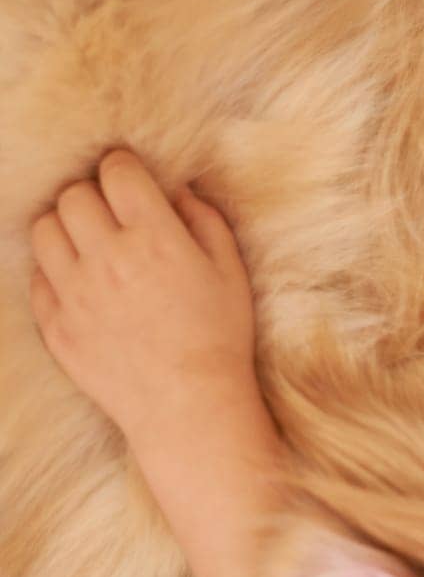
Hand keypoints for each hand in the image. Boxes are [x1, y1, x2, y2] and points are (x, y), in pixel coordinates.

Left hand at [30, 149, 261, 452]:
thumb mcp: (231, 274)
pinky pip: (37, 277)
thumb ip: (205, 221)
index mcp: (154, 240)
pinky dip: (55, 272)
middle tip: (113, 216)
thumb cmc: (220, 340)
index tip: (132, 181)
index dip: (124, 168)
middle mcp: (107, 259)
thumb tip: (177, 190)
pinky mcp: (56, 325)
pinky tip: (83, 284)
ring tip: (90, 245)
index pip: (116, 172)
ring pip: (44, 229)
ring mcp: (75, 294)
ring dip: (66, 228)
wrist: (191, 408)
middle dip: (93, 196)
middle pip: (73, 195)